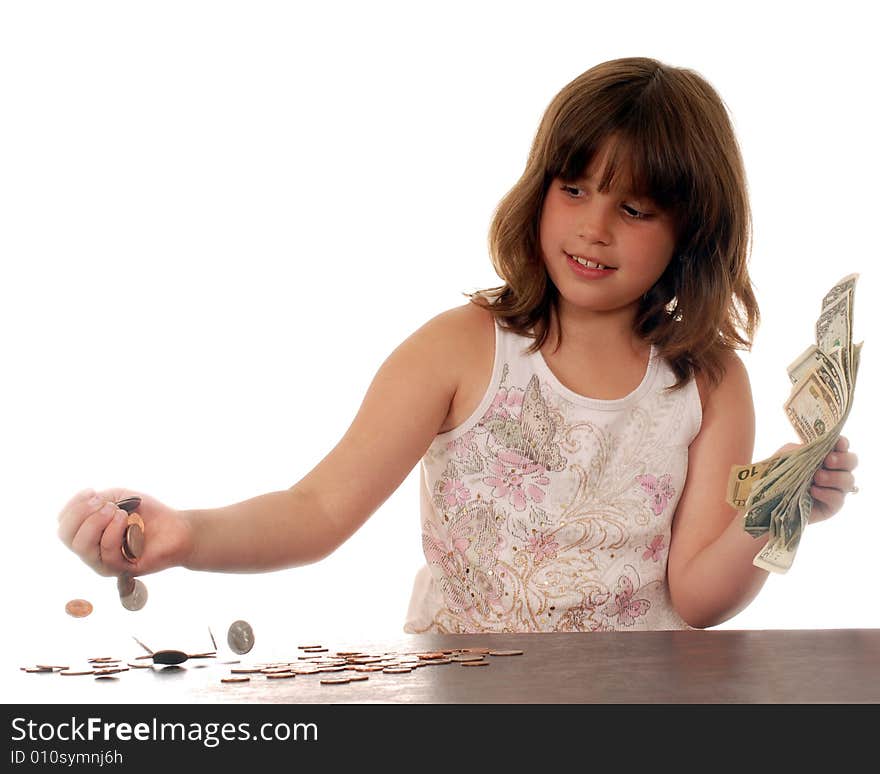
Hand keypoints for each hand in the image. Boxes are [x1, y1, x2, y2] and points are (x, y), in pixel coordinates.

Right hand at [57, 488, 192, 576]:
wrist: (176, 527)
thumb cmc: (147, 513)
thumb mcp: (118, 499)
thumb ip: (97, 502)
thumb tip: (82, 507)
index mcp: (87, 533)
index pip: (64, 524)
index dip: (72, 506)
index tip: (92, 491)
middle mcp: (91, 551)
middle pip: (66, 536)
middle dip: (81, 514)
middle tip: (104, 502)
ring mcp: (103, 563)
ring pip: (82, 546)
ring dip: (96, 522)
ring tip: (118, 511)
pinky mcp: (120, 570)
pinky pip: (106, 552)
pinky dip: (114, 531)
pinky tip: (126, 520)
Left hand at [774, 436, 858, 525]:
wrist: (769, 497)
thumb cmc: (780, 473)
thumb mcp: (787, 455)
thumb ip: (803, 449)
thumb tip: (818, 447)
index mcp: (826, 455)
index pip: (842, 446)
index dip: (842, 443)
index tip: (838, 442)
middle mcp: (835, 471)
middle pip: (852, 462)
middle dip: (843, 459)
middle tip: (828, 460)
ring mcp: (835, 489)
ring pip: (848, 480)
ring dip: (834, 477)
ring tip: (817, 477)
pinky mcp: (832, 506)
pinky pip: (838, 499)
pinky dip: (827, 493)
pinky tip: (814, 490)